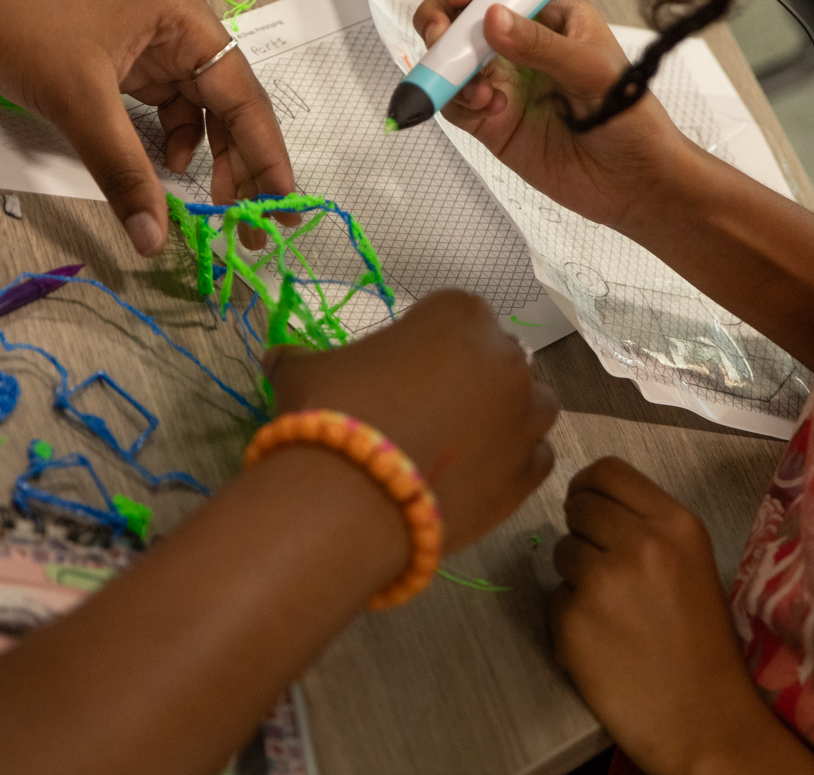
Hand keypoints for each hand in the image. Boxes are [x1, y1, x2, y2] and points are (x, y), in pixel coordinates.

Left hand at [0, 0, 296, 256]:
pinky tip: (163, 167)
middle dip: (242, 164)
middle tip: (251, 224)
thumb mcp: (78, 100)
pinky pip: (161, 107)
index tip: (284, 205)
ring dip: (207, 156)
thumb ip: (122, 171)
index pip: (244, 97)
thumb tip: (154, 238)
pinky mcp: (120, 60)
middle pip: (229, 106)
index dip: (267, 154)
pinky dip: (168, 141)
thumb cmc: (21, 20)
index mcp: (187, 21)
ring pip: (198, 110)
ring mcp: (150, 44)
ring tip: (212, 203)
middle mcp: (179, 30)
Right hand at [265, 289, 557, 551]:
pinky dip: (512, 461)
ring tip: (459, 441)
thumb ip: (301, 358)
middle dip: (467, 377)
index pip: (452, 313)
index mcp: (459, 315)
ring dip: (504, 414)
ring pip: (531, 404)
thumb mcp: (304, 372)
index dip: (425, 340)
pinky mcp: (527, 474)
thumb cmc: (332, 413)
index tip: (399, 367)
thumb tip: (279, 359)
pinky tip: (476, 474)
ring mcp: (524, 418)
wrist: (351, 500)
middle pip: (495, 357)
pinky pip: (534, 456)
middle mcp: (505, 358)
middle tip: (423, 409)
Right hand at [414, 0, 684, 233]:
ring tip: (473, 87)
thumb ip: (541, 45)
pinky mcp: (490, 120)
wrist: (634, 183)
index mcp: (551, 14)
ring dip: (445, 64)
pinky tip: (487, 108)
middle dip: (442, 20)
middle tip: (439, 38)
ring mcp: (503, 81)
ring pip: (450, 58)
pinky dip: (456, 100)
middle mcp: (521, 42)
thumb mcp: (592, 71)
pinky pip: (455, 101)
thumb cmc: (630, 116)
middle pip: (462, 16)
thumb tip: (491, 18)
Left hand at [552, 458, 809, 774]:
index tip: (585, 503)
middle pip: (578, 506)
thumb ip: (649, 527)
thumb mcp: (693, 564)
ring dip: (575, 575)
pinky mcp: (572, 620)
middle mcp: (638, 543)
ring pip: (561, 551)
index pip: (607, 471)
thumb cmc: (703, 644)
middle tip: (601, 564)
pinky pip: (554, 598)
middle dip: (580, 530)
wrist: (703, 718)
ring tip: (612, 610)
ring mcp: (601, 581)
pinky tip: (602, 641)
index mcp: (676, 524)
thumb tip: (592, 503)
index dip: (588, 486)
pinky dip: (569, 616)